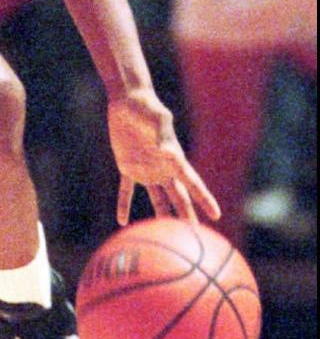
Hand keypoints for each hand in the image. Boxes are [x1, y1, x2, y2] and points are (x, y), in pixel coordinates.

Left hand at [108, 88, 220, 226]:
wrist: (129, 102)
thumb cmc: (147, 108)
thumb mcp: (158, 120)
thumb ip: (163, 135)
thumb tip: (168, 153)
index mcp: (173, 159)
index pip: (193, 184)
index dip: (205, 199)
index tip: (216, 216)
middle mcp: (163, 168)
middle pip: (178, 197)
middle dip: (187, 216)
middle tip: (195, 236)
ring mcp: (145, 169)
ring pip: (156, 199)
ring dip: (160, 215)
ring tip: (164, 235)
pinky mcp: (127, 166)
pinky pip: (126, 191)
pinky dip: (124, 205)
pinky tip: (121, 220)